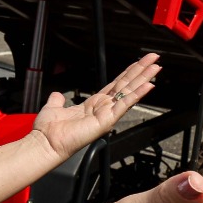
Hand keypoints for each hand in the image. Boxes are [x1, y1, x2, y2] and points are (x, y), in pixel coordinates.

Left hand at [31, 53, 159, 159]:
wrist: (46, 142)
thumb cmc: (50, 131)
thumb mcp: (55, 107)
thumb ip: (58, 99)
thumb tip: (58, 94)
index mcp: (94, 104)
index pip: (116, 84)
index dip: (128, 72)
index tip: (139, 62)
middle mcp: (103, 108)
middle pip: (127, 85)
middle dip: (141, 71)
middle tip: (154, 59)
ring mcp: (107, 114)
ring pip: (129, 93)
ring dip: (143, 79)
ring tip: (156, 68)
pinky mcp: (107, 120)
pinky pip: (124, 105)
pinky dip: (137, 95)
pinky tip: (148, 86)